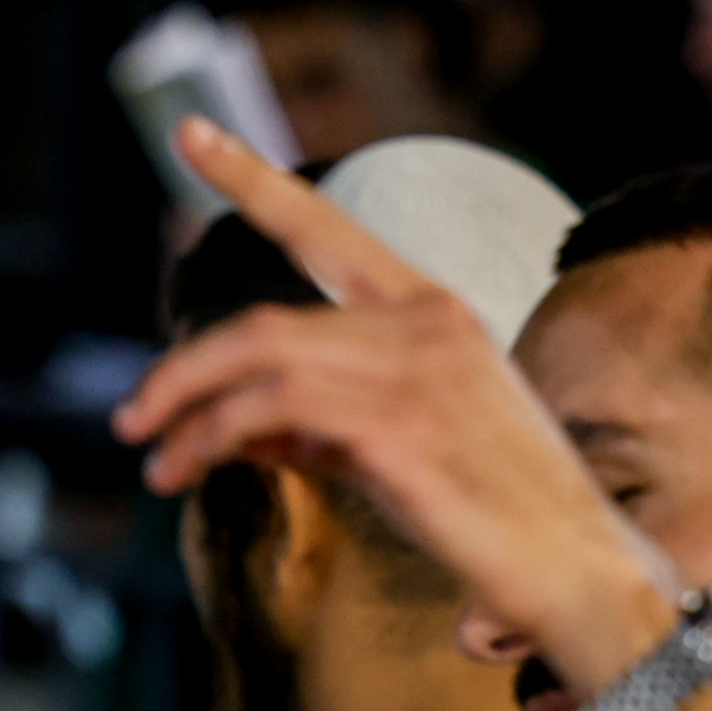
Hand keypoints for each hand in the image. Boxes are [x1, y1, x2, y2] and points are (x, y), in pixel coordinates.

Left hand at [113, 117, 672, 667]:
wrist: (580, 574)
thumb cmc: (497, 522)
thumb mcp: (399, 451)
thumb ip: (321, 425)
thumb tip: (232, 428)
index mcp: (435, 314)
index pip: (329, 231)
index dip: (253, 180)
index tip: (192, 136)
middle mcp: (428, 325)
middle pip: (264, 321)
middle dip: (181, 369)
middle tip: (131, 420)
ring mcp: (418, 372)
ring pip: (259, 359)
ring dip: (187, 412)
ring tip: (155, 466)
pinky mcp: (403, 428)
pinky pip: (274, 410)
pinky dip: (215, 436)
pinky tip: (193, 469)